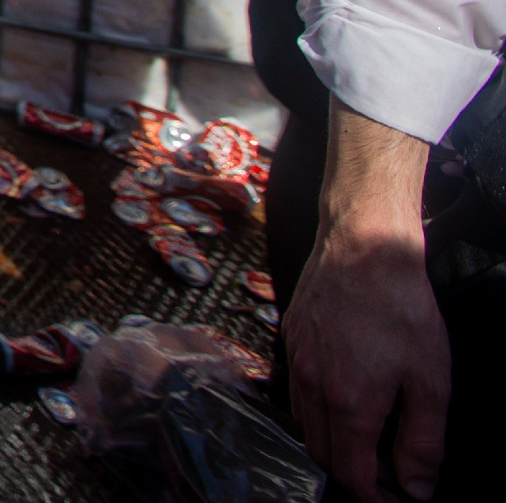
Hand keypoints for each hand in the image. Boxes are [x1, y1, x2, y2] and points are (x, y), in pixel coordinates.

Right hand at [286, 104, 445, 500]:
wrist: (364, 245)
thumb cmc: (400, 307)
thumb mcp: (431, 380)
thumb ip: (423, 441)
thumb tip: (417, 486)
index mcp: (350, 404)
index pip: (351, 474)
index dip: (374, 496)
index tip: (395, 498)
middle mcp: (313, 387)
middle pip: (321, 453)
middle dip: (350, 472)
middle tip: (385, 472)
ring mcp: (296, 361)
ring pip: (304, 422)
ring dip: (331, 439)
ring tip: (366, 434)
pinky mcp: (290, 338)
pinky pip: (295, 388)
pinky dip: (316, 407)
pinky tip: (342, 392)